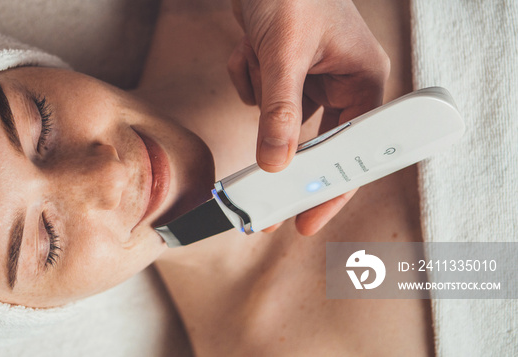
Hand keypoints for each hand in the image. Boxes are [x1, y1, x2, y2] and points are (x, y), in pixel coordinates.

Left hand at [228, 0, 388, 234]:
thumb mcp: (285, 54)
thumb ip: (280, 111)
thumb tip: (274, 163)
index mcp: (363, 79)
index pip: (353, 150)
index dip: (331, 188)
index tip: (306, 219)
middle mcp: (342, 82)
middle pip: (315, 143)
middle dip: (284, 156)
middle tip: (260, 203)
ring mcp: (312, 77)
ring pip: (279, 117)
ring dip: (261, 91)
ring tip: (261, 49)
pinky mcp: (286, 71)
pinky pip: (261, 95)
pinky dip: (249, 74)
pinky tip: (251, 45)